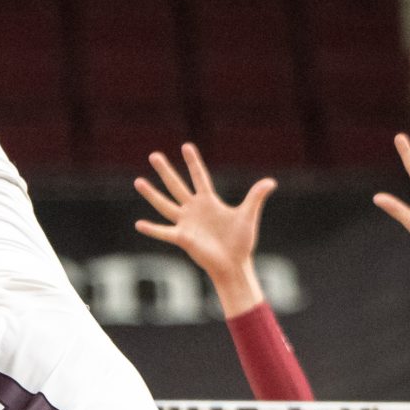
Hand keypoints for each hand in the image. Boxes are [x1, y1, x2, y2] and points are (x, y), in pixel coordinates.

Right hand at [133, 141, 276, 317]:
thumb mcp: (248, 215)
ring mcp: (186, 223)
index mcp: (209, 201)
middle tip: (154, 155)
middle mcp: (194, 210)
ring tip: (138, 181)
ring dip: (152, 194)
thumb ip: (256, 196)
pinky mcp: (183, 238)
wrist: (234, 264)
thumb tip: (271, 182)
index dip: (193, 162)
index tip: (186, 146)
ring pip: (165, 205)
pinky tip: (139, 224)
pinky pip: (164, 232)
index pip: (199, 176)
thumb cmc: (241, 241)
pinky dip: (152, 229)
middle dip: (165, 170)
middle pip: (176, 185)